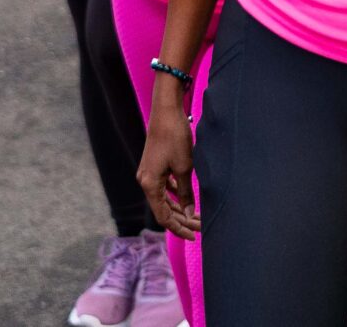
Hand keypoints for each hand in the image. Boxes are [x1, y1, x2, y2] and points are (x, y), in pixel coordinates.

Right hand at [139, 89, 199, 237]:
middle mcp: (145, 180)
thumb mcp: (184, 167)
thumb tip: (190, 214)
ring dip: (179, 208)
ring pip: (164, 198)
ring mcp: (148, 172)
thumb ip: (186, 193)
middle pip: (163, 209)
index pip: (163, 216)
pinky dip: (175, 195)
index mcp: (149, 184)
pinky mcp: (154, 165)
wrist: (166, 110)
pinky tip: (186, 198)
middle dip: (182, 220)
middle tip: (201, 227)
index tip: (194, 236)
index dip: (179, 229)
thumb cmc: (175, 137)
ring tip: (196, 216)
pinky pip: (163, 187)